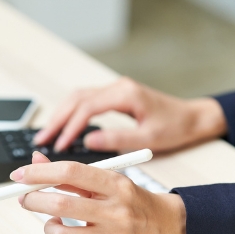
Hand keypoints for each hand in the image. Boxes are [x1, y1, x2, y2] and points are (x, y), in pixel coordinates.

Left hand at [13, 151, 186, 233]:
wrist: (162, 227)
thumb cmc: (129, 201)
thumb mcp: (106, 180)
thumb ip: (70, 173)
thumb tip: (35, 161)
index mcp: (116, 184)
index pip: (70, 173)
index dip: (39, 173)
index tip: (19, 176)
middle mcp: (117, 211)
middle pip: (61, 204)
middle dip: (34, 200)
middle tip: (26, 198)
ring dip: (47, 226)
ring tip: (52, 221)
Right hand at [33, 77, 226, 152]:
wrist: (193, 118)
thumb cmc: (176, 127)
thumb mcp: (149, 138)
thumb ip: (118, 139)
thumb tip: (89, 141)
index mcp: (125, 94)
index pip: (87, 108)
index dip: (69, 127)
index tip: (58, 145)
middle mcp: (117, 87)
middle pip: (76, 99)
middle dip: (57, 120)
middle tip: (41, 141)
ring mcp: (115, 90)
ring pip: (78, 98)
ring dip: (61, 116)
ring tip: (46, 136)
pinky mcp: (115, 96)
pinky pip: (86, 102)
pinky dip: (71, 114)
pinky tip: (63, 128)